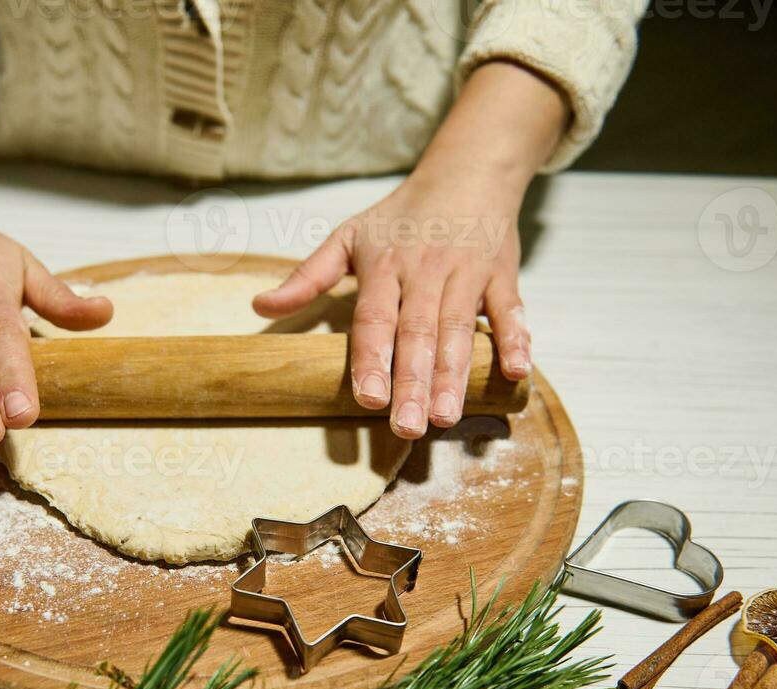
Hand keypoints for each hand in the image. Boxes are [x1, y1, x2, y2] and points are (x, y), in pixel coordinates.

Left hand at [253, 60, 566, 439]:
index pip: (374, 318)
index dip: (371, 358)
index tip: (368, 398)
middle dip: (412, 383)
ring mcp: (466, 273)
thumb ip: (307, 277)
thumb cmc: (402, 216)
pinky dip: (516, 340)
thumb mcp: (349, 237)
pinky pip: (510, 311)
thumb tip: (260, 307)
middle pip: (417, 333)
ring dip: (455, 375)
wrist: (467, 173)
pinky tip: (516, 373)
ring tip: (448, 417)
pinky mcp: (502, 275)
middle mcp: (424, 271)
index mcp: (383, 265)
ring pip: (459, 329)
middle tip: (407, 427)